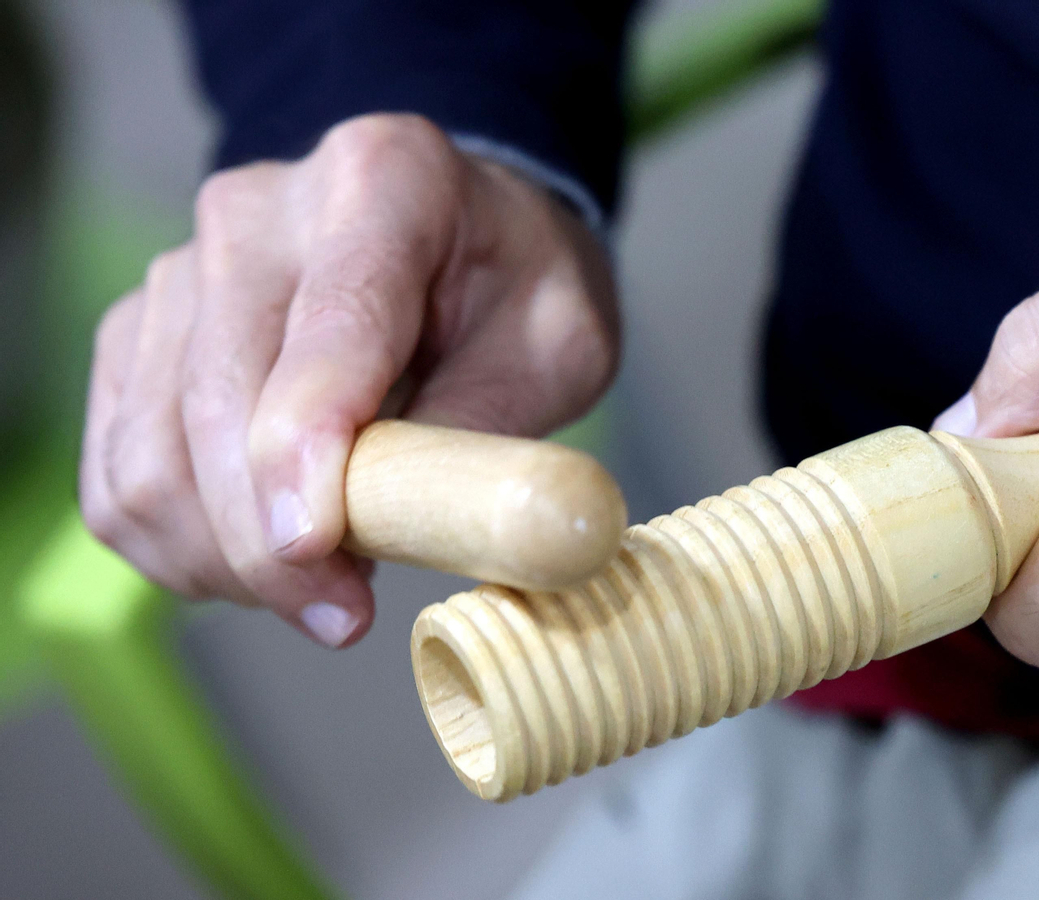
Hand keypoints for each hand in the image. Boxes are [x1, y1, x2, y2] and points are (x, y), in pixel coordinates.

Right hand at [81, 114, 617, 646]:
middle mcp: (257, 211)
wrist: (458, 236)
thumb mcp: (563, 343)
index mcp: (385, 181)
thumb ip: (496, 425)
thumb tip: (428, 533)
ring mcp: (181, 270)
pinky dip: (176, 546)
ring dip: (222, 557)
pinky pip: (119, 473)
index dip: (305, 443)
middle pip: (218, 398)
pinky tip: (255, 565)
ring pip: (151, 453)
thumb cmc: (515, 287)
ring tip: (315, 590)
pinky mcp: (138, 336)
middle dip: (269, 542)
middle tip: (343, 616)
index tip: (314, 548)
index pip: (328, 321)